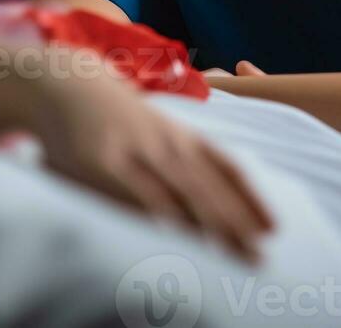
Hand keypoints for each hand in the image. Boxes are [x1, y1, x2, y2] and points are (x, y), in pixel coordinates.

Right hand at [29, 49, 274, 263]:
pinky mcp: (103, 162)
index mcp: (180, 135)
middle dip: (236, 224)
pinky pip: (135, 194)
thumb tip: (206, 202)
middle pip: (208, 188)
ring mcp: (136, 151)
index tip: (273, 227)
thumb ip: (180, 157)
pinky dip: (159, 216)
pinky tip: (175, 236)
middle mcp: (166, 143)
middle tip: (260, 256)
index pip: (225, 167)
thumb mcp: (154, 129)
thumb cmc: (115, 115)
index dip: (250, 198)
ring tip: (233, 254)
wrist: (68, 83)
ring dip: (210, 226)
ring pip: (180, 194)